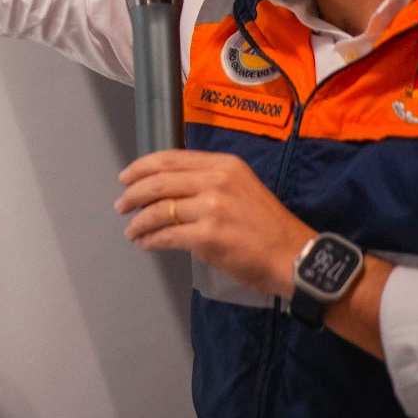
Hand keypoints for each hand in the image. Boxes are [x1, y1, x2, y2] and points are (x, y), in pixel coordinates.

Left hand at [116, 149, 314, 297]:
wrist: (296, 258)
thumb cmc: (268, 227)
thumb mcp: (241, 187)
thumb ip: (208, 182)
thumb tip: (168, 190)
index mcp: (224, 164)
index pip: (170, 158)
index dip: (141, 167)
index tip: (125, 177)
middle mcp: (216, 180)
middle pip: (159, 182)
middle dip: (133, 194)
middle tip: (121, 205)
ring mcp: (212, 208)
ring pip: (158, 210)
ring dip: (139, 221)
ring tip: (132, 230)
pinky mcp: (208, 236)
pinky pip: (167, 235)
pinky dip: (151, 239)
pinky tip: (146, 243)